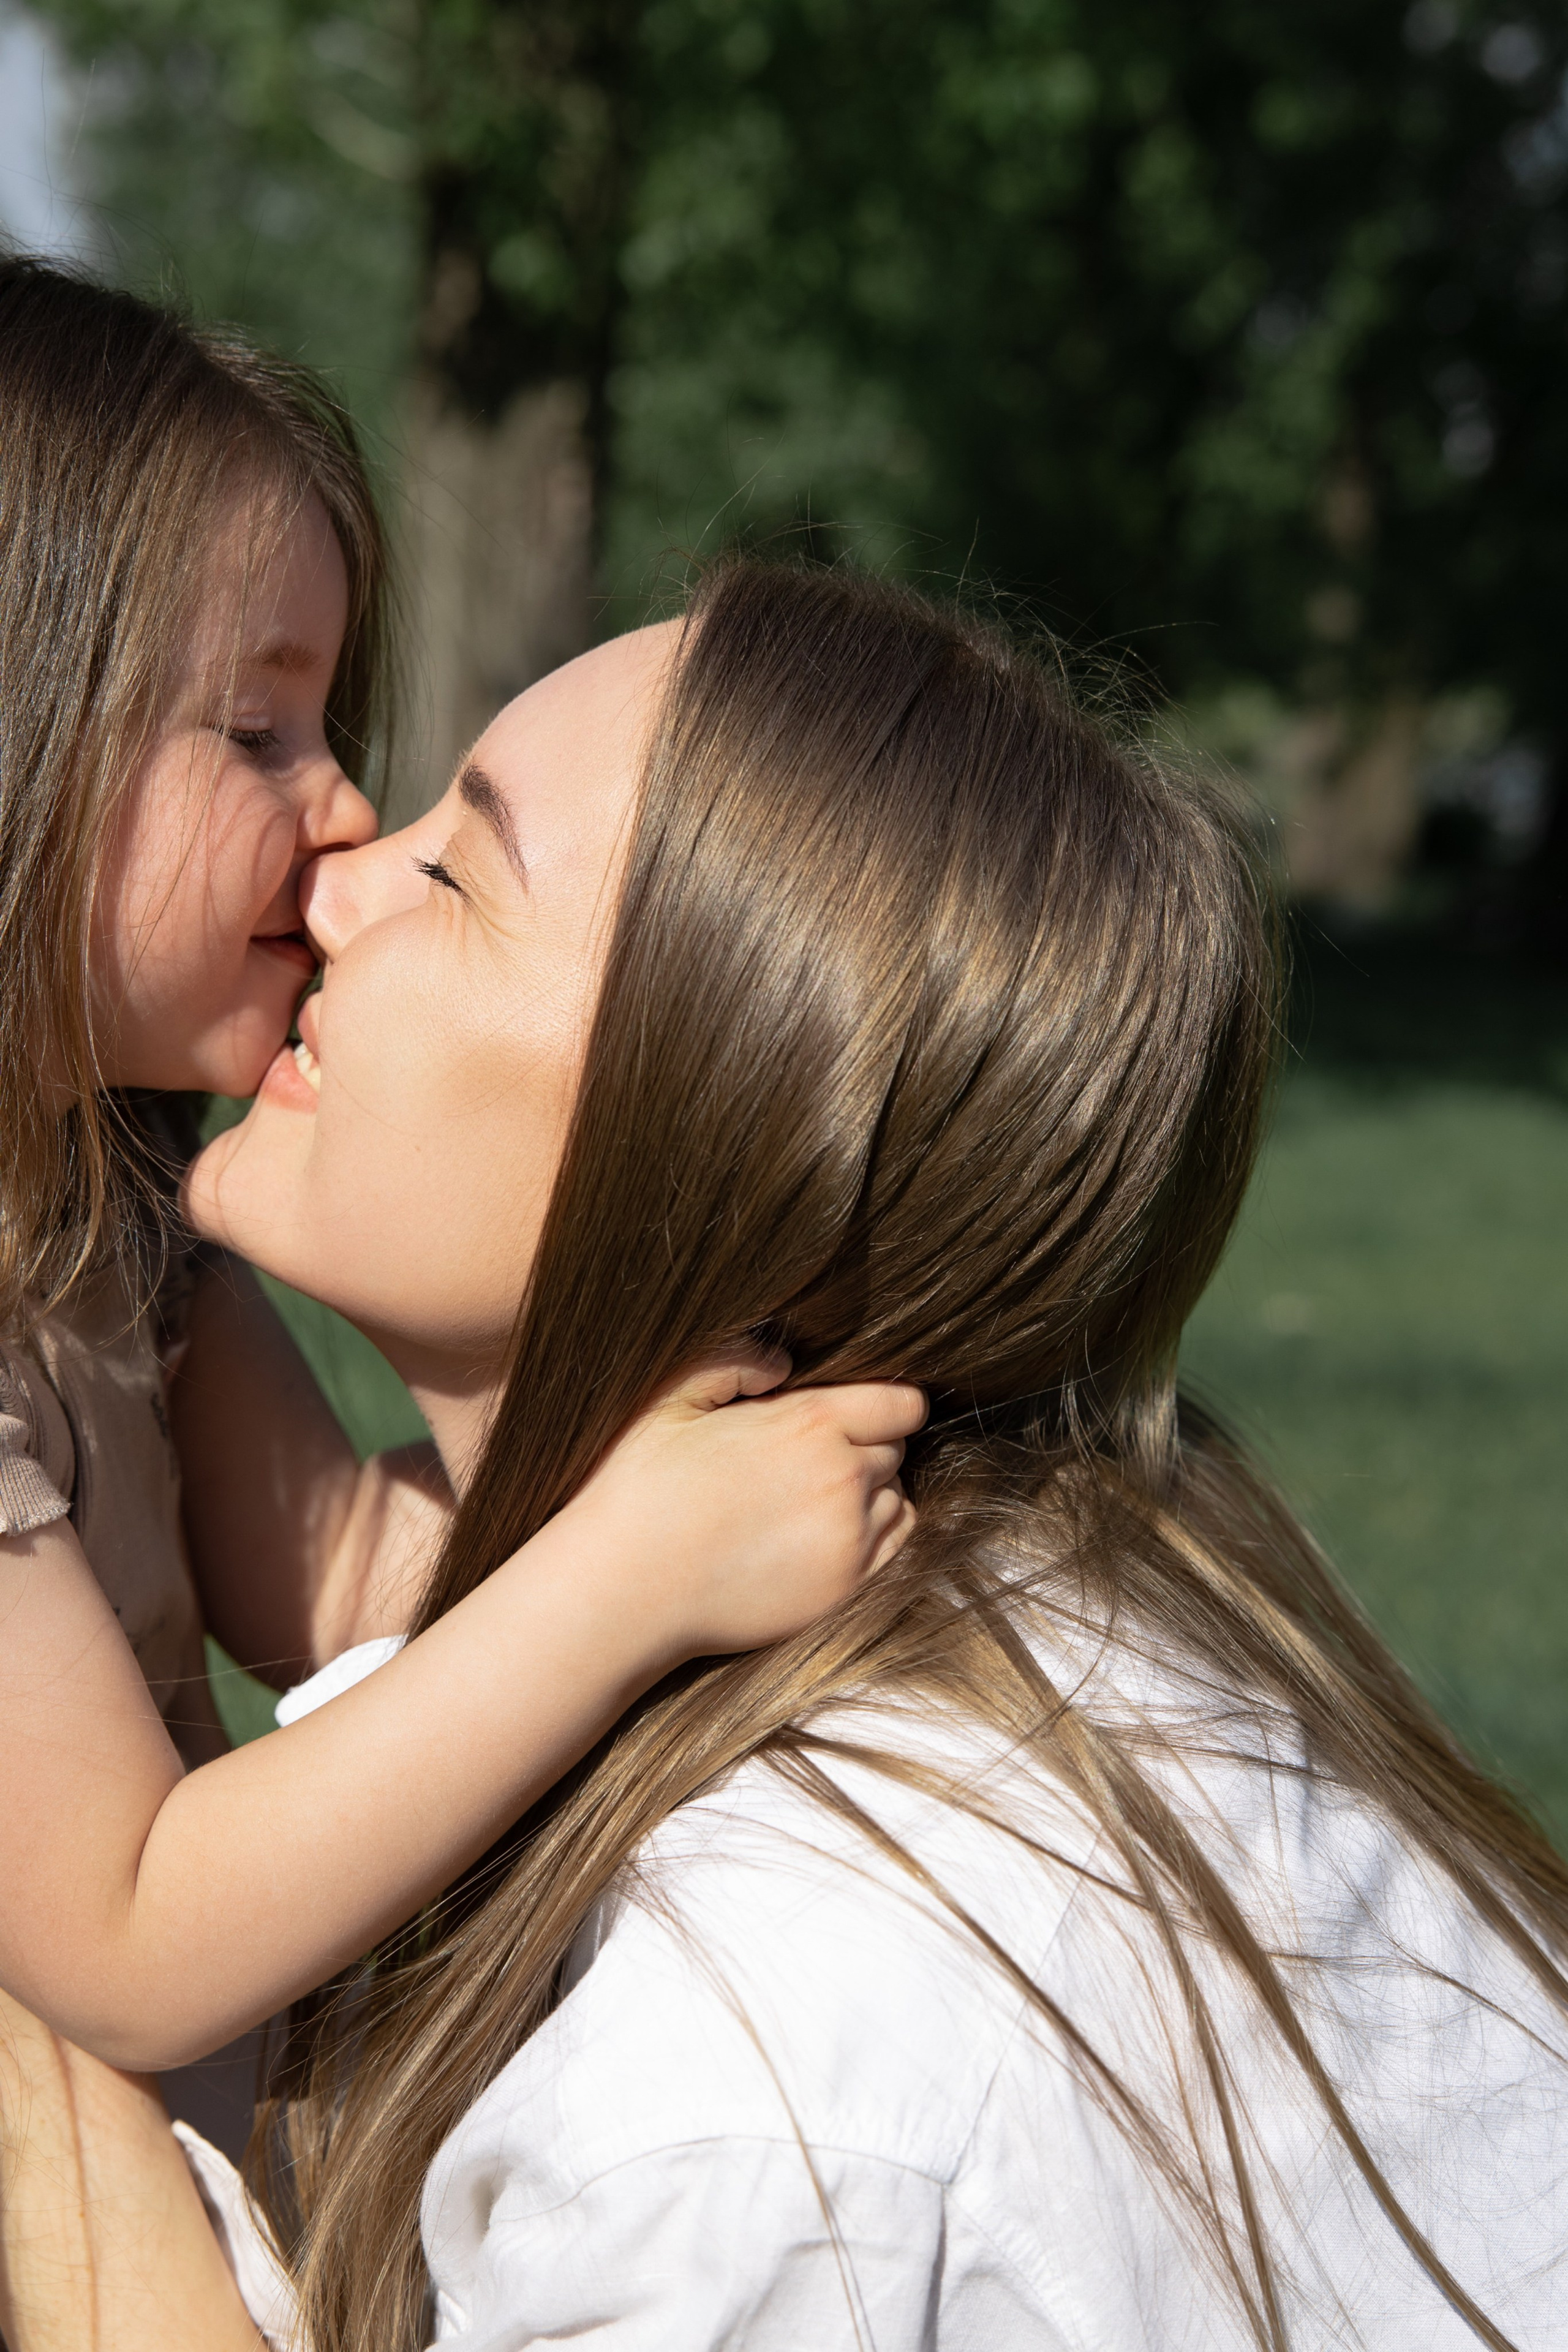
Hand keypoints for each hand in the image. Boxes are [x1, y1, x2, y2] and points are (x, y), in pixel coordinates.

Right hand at [558, 1354, 926, 1662]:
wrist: (626, 1587)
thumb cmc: (641, 1489)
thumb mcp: (673, 1400)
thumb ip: (733, 1364)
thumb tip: (780, 1363)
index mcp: (809, 1424)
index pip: (900, 1405)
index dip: (885, 1404)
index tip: (859, 1413)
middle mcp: (842, 1479)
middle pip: (895, 1450)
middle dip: (865, 1445)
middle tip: (814, 1456)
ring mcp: (847, 1538)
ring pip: (896, 1498)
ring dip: (871, 1491)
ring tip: (814, 1497)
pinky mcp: (842, 1587)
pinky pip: (890, 1546)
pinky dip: (871, 1532)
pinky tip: (823, 1532)